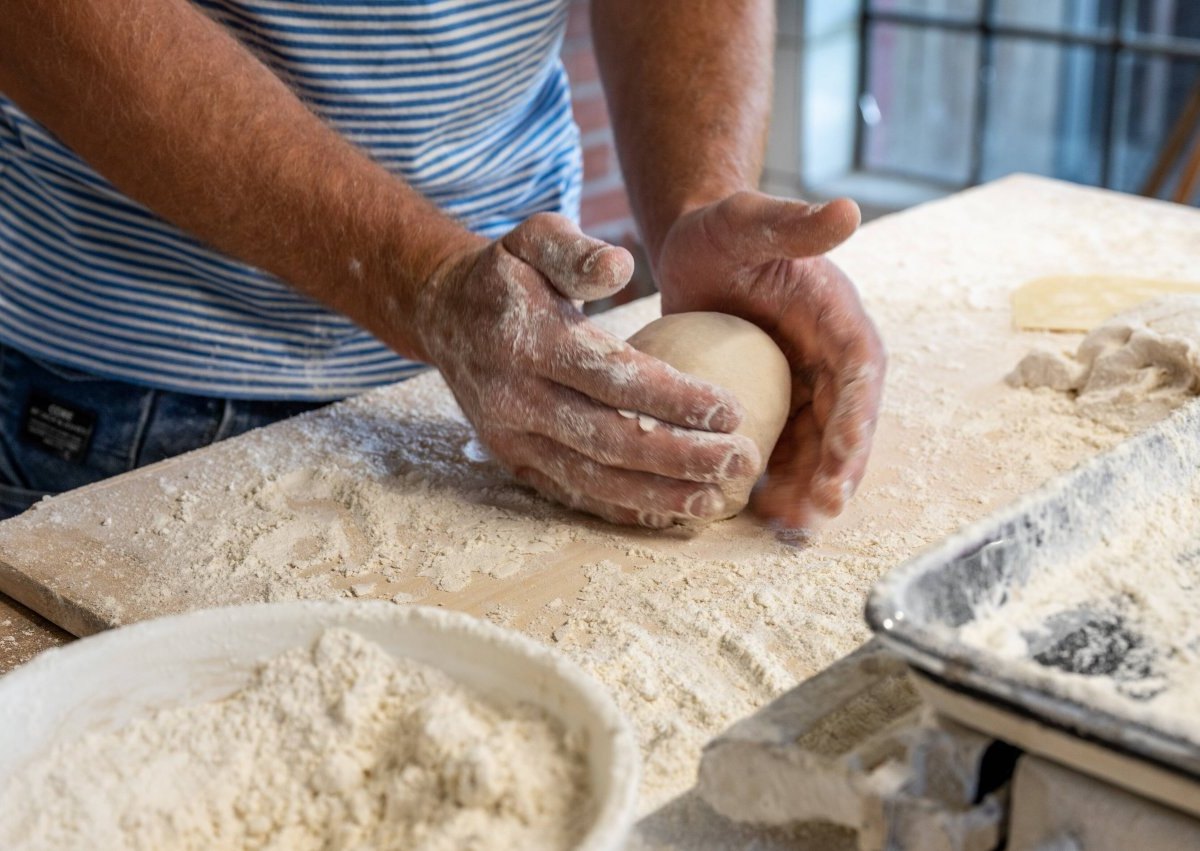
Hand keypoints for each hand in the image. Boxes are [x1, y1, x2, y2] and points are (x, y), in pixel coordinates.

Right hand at [414, 213, 760, 526]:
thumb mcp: (532, 238)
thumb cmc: (507, 275)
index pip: (611, 376)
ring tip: (716, 499)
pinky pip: (571, 493)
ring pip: (591, 477)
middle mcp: (515, 396)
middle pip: (608, 438)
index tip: (732, 410)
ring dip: (657, 494)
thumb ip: (575, 249)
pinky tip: (669, 513)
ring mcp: (511, 436)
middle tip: (741, 462)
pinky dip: (621, 509)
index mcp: (528, 339)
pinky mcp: (512, 461)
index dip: (673, 398)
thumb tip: (619, 266)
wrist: (444, 316)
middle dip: (680, 457)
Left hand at [656, 191, 885, 533]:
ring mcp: (805, 386)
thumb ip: (793, 222)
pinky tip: (757, 515)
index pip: (860, 376)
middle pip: (845, 426)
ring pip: (817, 448)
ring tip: (789, 530)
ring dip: (809, 490)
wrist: (698, 248)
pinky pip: (784, 449)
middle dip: (836, 474)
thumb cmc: (724, 229)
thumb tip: (848, 210)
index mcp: (839, 319)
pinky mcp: (776, 403)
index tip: (843, 464)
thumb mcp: (750, 220)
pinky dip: (777, 482)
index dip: (856, 423)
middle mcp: (831, 360)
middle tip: (816, 516)